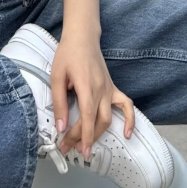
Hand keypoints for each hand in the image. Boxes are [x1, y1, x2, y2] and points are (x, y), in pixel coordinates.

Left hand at [51, 34, 133, 158]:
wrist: (83, 38)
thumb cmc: (67, 55)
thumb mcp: (56, 77)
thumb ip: (59, 102)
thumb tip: (61, 127)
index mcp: (86, 87)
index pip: (88, 117)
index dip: (84, 136)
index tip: (77, 150)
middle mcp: (102, 90)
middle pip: (97, 121)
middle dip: (84, 138)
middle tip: (69, 148)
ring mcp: (109, 89)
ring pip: (108, 118)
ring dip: (98, 135)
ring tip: (85, 146)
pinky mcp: (113, 88)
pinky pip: (126, 105)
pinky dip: (129, 120)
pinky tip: (127, 134)